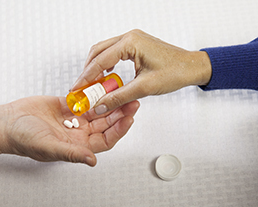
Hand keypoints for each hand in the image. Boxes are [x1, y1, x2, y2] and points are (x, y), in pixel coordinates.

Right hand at [3, 96, 139, 166]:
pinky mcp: (68, 105)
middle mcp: (79, 132)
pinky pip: (84, 98)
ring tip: (120, 90)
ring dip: (109, 100)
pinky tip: (102, 84)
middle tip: (131, 100)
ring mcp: (74, 118)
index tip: (129, 118)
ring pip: (98, 109)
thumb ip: (71, 153)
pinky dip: (93, 92)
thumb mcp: (48, 147)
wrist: (8, 122)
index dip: (119, 130)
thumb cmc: (24, 138)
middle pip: (105, 123)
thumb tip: (92, 161)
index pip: (106, 139)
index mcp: (78, 145)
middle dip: (119, 112)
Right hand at [71, 29, 211, 114]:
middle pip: (98, 52)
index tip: (77, 88)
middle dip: (88, 70)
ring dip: (96, 66)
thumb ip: (119, 96)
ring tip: (91, 84)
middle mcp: (129, 37)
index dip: (86, 76)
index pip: (100, 60)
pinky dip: (106, 64)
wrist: (192, 67)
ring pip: (104, 51)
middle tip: (81, 87)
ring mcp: (132, 40)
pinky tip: (106, 75)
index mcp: (131, 43)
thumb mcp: (144, 87)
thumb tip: (101, 104)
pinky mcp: (136, 45)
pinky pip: (114, 52)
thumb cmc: (175, 72)